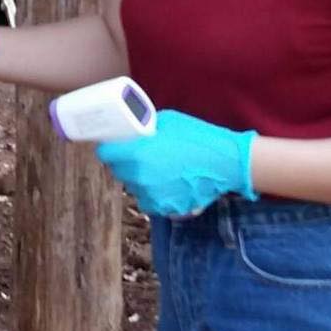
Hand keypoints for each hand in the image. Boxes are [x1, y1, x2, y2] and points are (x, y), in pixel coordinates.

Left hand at [96, 111, 257, 216]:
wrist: (225, 163)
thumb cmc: (198, 137)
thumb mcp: (168, 121)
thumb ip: (146, 129)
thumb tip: (134, 132)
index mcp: (137, 154)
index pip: (105, 154)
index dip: (108, 149)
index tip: (113, 146)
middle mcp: (140, 177)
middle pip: (118, 171)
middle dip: (123, 162)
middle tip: (135, 154)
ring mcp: (152, 195)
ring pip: (133, 187)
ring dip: (138, 178)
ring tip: (156, 168)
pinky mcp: (165, 208)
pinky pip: (149, 200)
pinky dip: (152, 193)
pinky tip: (165, 183)